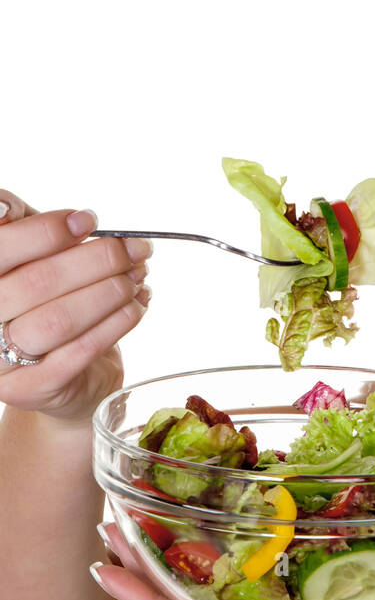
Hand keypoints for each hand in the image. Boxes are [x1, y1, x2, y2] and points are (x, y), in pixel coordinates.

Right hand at [0, 189, 152, 426]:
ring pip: (59, 319)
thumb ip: (24, 225)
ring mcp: (0, 362)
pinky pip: (81, 351)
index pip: (3, 248)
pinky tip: (136, 305)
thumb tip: (30, 211)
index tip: (88, 221)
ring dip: (109, 291)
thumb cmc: (42, 300)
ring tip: (135, 277)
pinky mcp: (32, 389)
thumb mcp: (29, 255)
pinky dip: (117, 322)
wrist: (57, 373)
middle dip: (96, 259)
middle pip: (36, 283)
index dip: (47, 231)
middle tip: (134, 249)